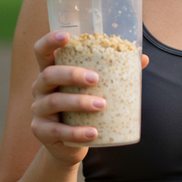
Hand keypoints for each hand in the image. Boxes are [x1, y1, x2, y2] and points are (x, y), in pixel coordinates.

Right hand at [30, 31, 148, 166]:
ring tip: (102, 105)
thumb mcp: (90, 90)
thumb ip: (112, 73)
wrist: (67, 146)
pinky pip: (58, 131)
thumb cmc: (81, 111)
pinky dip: (77, 132)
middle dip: (72, 74)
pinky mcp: (41, 131)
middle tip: (96, 79)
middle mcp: (39, 88)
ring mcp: (38, 110)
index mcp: (50, 71)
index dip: (50, 41)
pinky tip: (93, 133)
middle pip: (48, 75)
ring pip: (54, 102)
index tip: (67, 36)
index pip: (42, 51)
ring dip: (79, 102)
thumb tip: (142, 58)